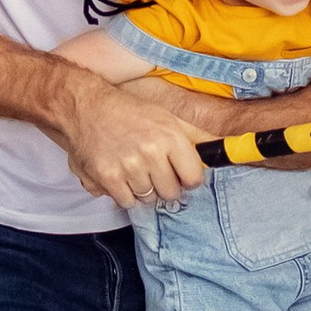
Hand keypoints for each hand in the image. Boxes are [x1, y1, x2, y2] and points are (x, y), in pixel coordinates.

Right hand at [51, 66, 209, 210]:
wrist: (85, 108)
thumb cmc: (128, 112)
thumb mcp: (167, 117)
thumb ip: (196, 136)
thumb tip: (225, 146)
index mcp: (170, 136)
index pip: (194, 178)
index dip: (187, 178)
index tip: (179, 173)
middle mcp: (151, 152)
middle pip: (171, 193)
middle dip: (164, 185)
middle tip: (152, 171)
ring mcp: (128, 167)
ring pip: (148, 199)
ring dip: (142, 189)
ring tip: (133, 169)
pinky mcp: (108, 178)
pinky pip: (127, 202)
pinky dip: (123, 194)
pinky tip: (119, 176)